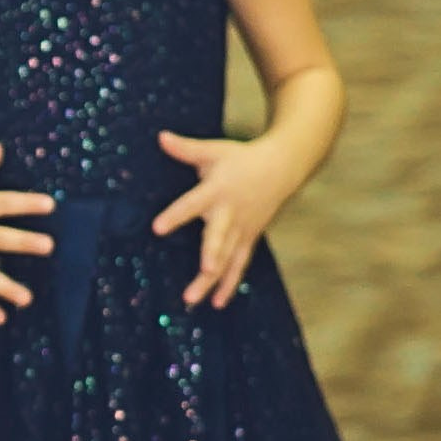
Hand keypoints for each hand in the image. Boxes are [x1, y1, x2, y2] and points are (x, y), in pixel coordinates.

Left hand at [152, 130, 299, 308]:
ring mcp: (242, 229)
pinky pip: (238, 265)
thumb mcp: (214, 150)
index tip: (157, 228)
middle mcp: (230, 214)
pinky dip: (228, 284)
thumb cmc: (242, 158)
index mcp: (217, 191)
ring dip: (211, 281)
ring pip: (226, 259)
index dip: (175, 216)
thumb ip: (186, 148)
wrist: (283, 167)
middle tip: (201, 272)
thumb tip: (160, 137)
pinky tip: (217, 303)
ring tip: (192, 300)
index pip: (192, 204)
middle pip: (217, 239)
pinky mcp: (249, 239)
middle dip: (210, 256)